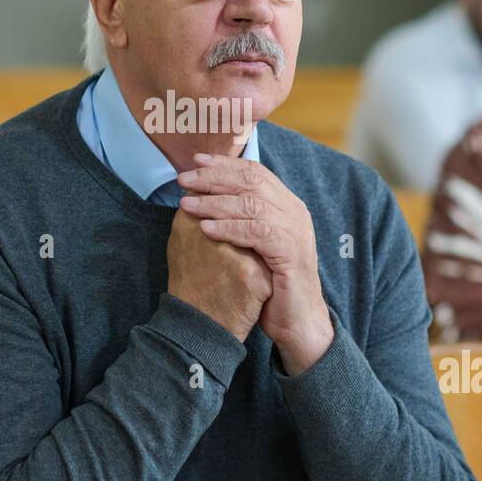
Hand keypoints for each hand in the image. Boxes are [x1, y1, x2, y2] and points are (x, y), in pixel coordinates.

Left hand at [176, 153, 333, 374]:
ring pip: (252, 204)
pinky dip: (229, 228)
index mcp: (286, 204)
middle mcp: (294, 212)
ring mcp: (296, 231)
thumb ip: (240, 217)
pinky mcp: (291, 253)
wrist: (296, 318)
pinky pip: (257, 232)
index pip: (255, 171)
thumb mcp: (254, 242)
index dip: (224, 164)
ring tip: (187, 204)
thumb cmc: (270, 280)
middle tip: (184, 179)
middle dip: (214, 177)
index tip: (195, 162)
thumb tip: (205, 192)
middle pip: (252, 181)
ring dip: (215, 202)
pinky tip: (206, 228)